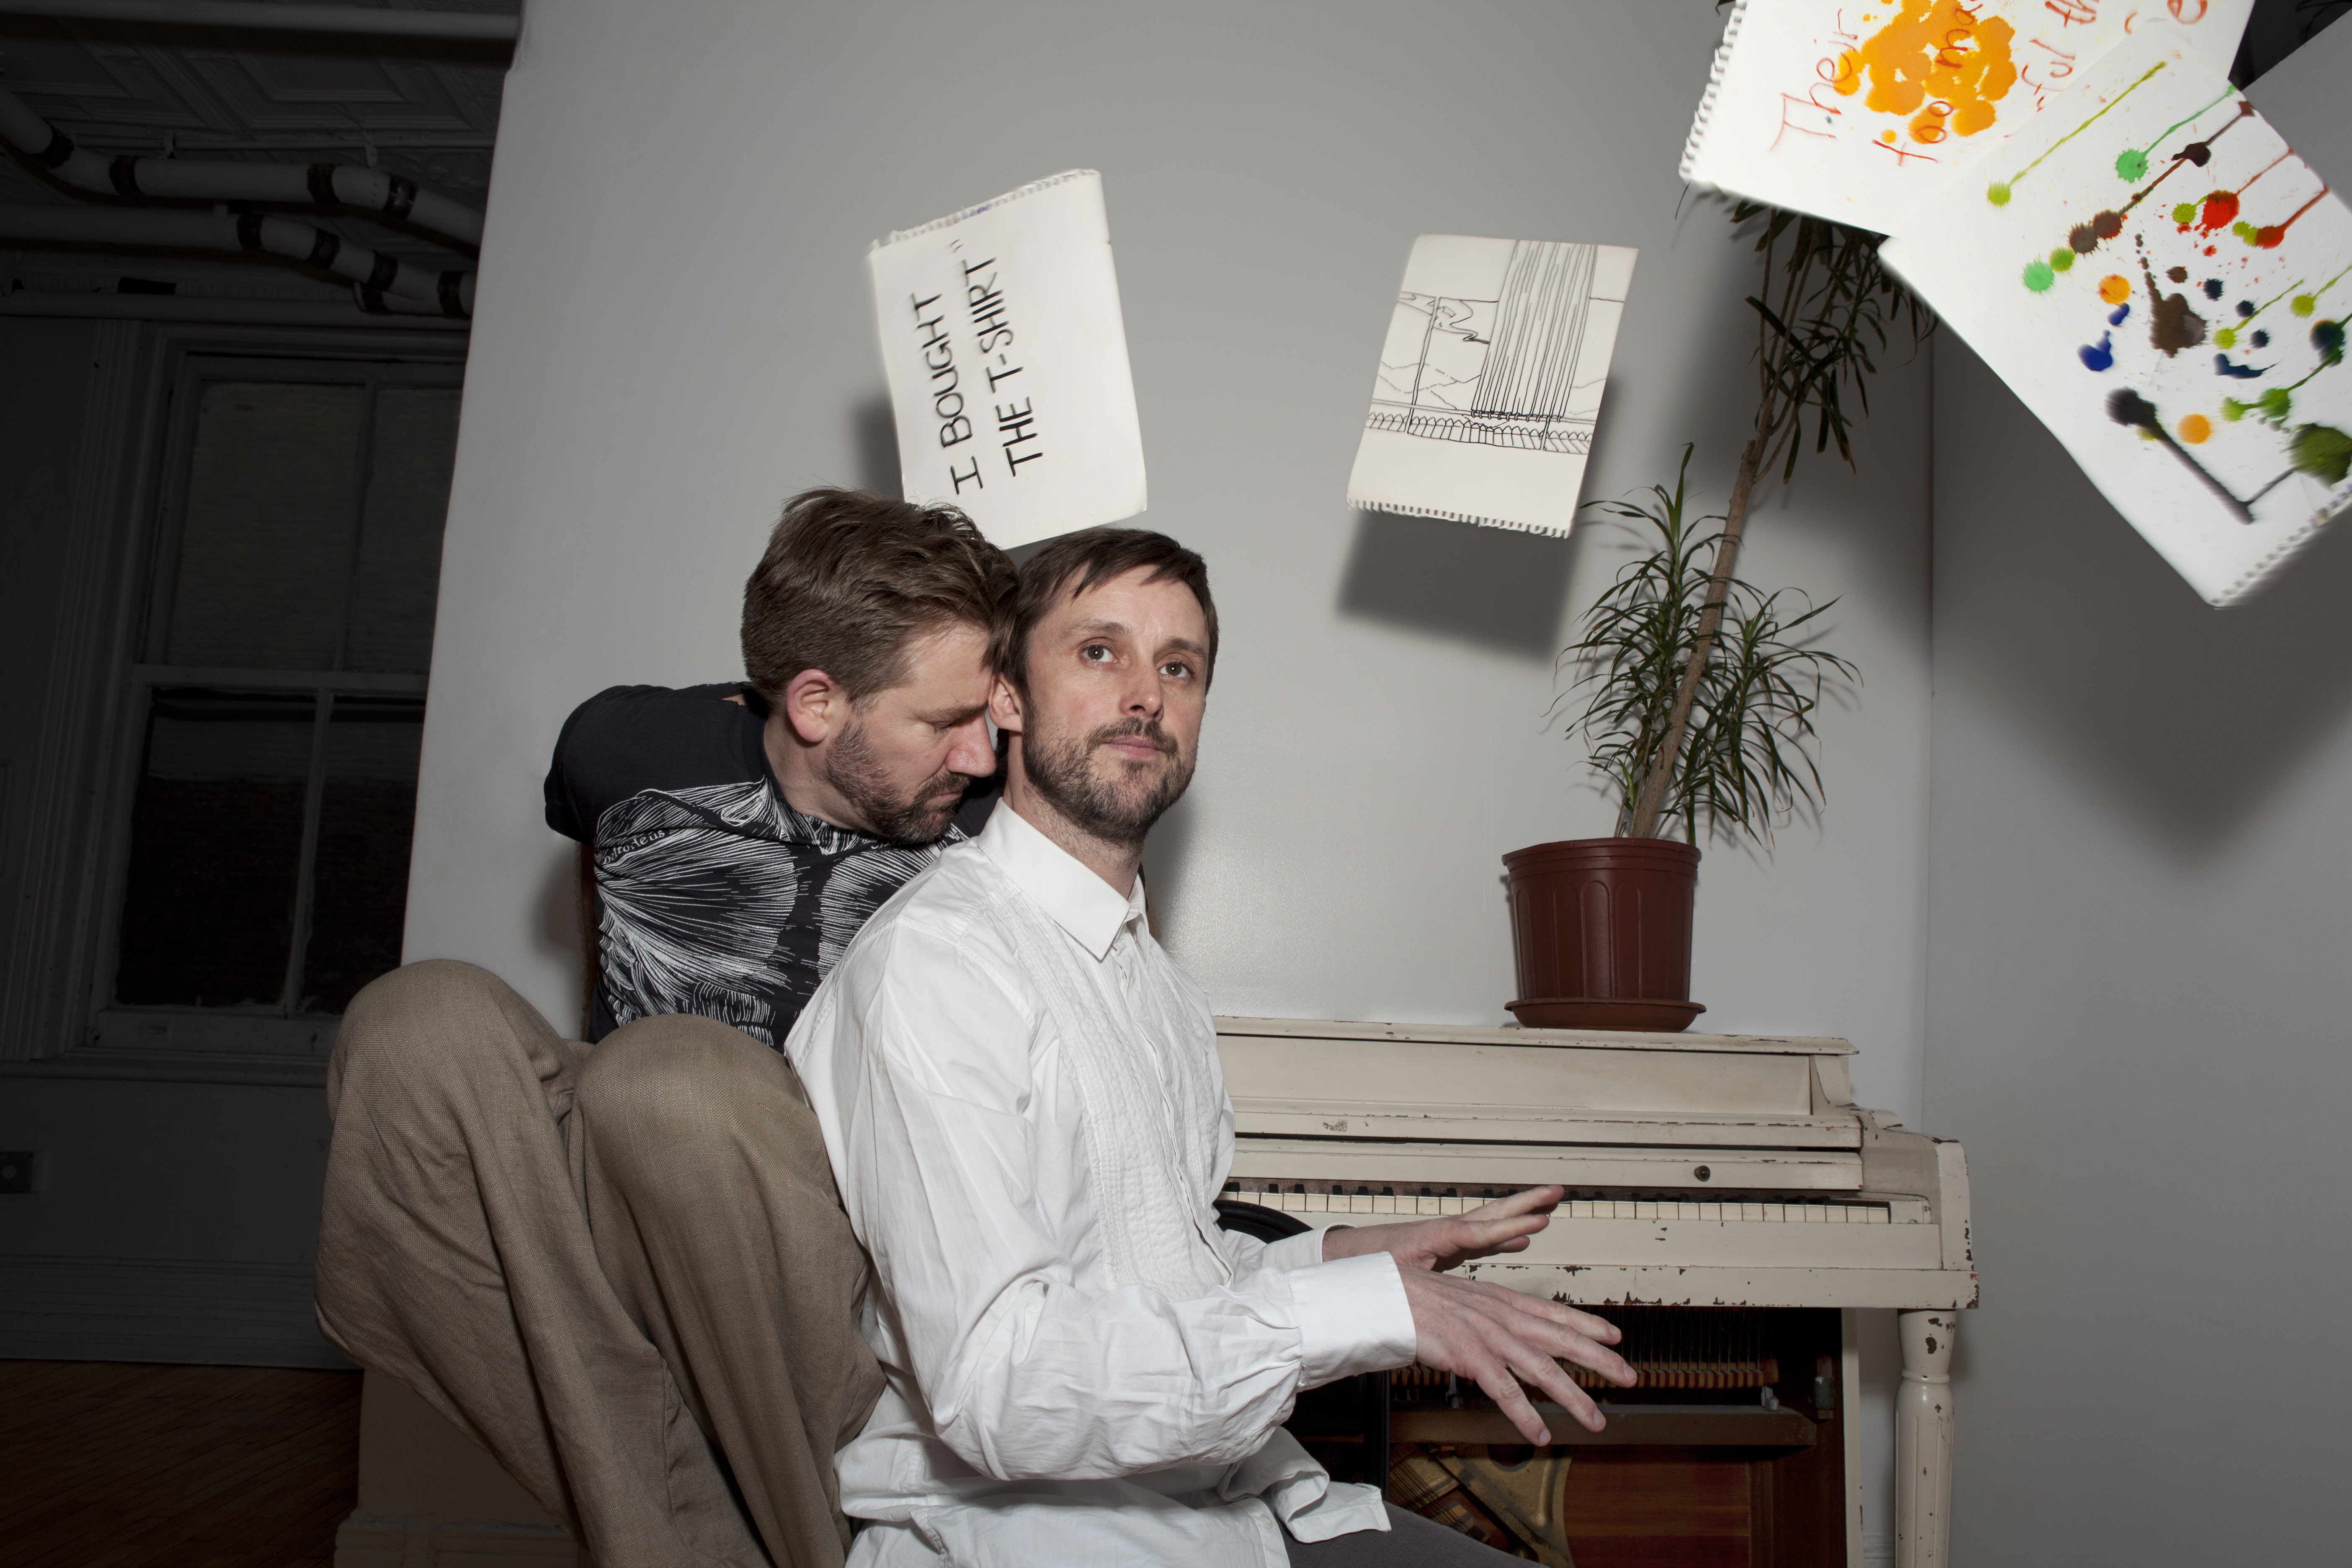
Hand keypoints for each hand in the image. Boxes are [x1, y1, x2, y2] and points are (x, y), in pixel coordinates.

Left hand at [1321, 1185, 1563, 1271]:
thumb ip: (1406, 1282)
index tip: (1535, 1222)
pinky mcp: (1448, 1245)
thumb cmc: (1366, 1265)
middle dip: (1524, 1203)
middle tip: (1554, 1193)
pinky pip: (1483, 1237)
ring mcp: (1449, 1236)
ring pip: (1490, 1220)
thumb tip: (1419, 1288)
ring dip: (1520, 1212)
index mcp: (1433, 1238)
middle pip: (1491, 1214)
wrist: (1350, 1256)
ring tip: (1550, 1205)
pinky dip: (1505, 1235)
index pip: (1475, 1232)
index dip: (1505, 1230)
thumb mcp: (1387, 1275)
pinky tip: (1523, 1238)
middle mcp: (1445, 1231)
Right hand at [1398, 1266, 1636, 1443]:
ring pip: (1542, 1369)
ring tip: (1596, 1418)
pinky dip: (1525, 1414)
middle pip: (1561, 1339)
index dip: (1588, 1325)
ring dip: (1573, 1397)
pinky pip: (1505, 1391)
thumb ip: (1488, 1314)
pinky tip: (1540, 1432)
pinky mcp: (1470, 1356)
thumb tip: (1504, 1329)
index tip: (1615, 1336)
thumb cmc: (1417, 1299)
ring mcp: (1488, 1336)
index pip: (1554, 1312)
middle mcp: (1502, 1316)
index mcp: (1501, 1300)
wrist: (1387, 1295)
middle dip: (1599, 1359)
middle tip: (1629, 1376)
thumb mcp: (1463, 1300)